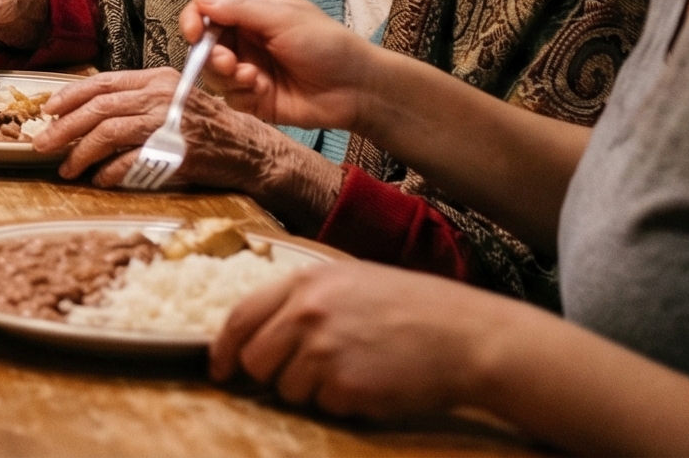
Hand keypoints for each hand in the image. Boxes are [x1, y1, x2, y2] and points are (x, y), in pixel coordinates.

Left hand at [33, 67, 342, 227]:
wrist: (252, 151)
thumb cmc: (209, 128)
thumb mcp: (173, 101)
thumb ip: (136, 102)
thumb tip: (88, 113)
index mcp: (158, 79)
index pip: (103, 82)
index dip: (70, 96)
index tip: (48, 111)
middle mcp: (162, 95)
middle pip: (98, 108)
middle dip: (64, 128)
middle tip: (42, 145)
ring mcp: (170, 122)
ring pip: (108, 132)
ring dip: (81, 153)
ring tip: (67, 168)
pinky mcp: (177, 151)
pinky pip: (131, 161)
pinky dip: (109, 172)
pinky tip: (99, 180)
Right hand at [183, 0, 376, 132]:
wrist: (356, 89)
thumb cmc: (326, 44)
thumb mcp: (283, 18)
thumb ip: (239, 10)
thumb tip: (198, 0)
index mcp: (251, 16)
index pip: (208, 13)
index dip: (194, 21)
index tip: (194, 32)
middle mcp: (245, 43)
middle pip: (204, 46)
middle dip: (209, 55)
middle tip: (228, 62)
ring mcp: (248, 72)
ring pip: (212, 74)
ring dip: (225, 75)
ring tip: (252, 78)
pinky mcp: (253, 100)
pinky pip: (229, 97)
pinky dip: (240, 93)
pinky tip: (262, 90)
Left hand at [211, 257, 509, 417]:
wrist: (467, 336)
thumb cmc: (413, 308)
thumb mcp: (350, 282)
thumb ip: (303, 301)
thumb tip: (260, 333)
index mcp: (304, 282)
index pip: (240, 318)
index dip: (223, 349)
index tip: (221, 369)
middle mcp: (306, 313)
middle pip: (255, 361)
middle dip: (271, 375)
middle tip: (305, 375)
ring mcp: (323, 350)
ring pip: (287, 390)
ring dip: (312, 391)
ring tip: (355, 370)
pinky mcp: (344, 385)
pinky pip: (324, 407)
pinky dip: (343, 404)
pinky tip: (373, 383)